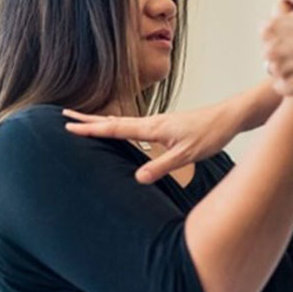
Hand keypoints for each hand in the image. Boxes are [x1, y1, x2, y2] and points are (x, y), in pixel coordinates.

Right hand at [62, 102, 242, 183]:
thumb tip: (137, 178)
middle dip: (88, 119)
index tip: (68, 125)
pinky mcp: (163, 125)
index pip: (114, 128)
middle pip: (112, 120)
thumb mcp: (187, 155)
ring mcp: (156, 122)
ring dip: (100, 120)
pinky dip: (117, 125)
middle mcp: (151, 122)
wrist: (229, 117)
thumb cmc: (210, 134)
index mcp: (152, 128)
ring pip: (121, 121)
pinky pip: (132, 125)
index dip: (91, 129)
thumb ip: (162, 166)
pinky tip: (118, 130)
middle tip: (63, 113)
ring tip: (83, 121)